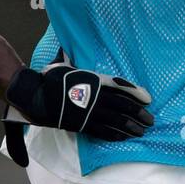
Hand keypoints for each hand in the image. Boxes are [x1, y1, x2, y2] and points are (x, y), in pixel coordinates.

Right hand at [4, 60, 153, 140]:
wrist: (34, 96)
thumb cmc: (50, 78)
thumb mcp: (65, 63)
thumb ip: (77, 59)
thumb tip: (72, 45)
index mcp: (94, 80)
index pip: (121, 86)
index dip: (136, 92)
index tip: (148, 99)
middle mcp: (94, 97)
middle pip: (122, 106)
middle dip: (138, 114)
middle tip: (150, 120)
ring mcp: (88, 112)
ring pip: (115, 121)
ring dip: (130, 127)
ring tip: (142, 132)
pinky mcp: (81, 125)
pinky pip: (102, 131)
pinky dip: (115, 135)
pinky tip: (124, 138)